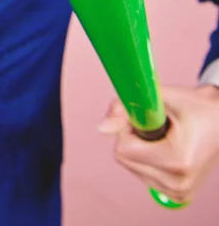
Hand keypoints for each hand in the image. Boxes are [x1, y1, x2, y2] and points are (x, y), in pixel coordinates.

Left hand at [98, 85, 218, 203]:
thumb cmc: (192, 106)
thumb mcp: (159, 98)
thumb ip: (126, 107)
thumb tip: (101, 127)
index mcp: (177, 161)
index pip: (124, 150)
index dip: (128, 127)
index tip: (146, 117)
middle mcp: (179, 184)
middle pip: (124, 159)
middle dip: (132, 137)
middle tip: (156, 125)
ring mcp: (179, 193)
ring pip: (131, 167)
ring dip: (139, 148)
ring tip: (165, 137)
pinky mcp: (178, 196)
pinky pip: (142, 174)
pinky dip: (146, 159)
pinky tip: (166, 149)